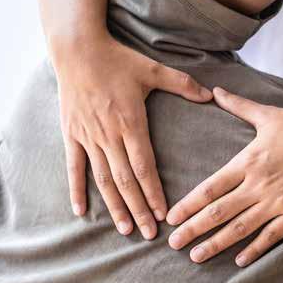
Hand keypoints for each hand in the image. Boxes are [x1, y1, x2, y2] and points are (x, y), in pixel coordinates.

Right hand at [55, 34, 211, 238]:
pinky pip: (74, 168)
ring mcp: (87, 137)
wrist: (77, 49)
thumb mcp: (153, 69)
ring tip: (124, 229)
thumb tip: (210, 95)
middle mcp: (108, 135)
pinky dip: (76, 190)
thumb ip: (182, 84)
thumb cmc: (118, 59)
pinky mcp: (71, 135)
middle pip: (125, 180)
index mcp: (131, 122)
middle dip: (138, 208)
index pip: (144, 166)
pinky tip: (80, 212)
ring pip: (101, 180)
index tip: (163, 214)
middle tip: (149, 234)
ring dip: (113, 206)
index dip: (153, 192)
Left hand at [166, 87, 282, 265]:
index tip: (171, 218)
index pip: (210, 188)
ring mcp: (278, 201)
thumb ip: (238, 105)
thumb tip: (215, 91)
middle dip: (193, 229)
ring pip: (240, 228)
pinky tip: (238, 261)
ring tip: (196, 257)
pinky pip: (271, 236)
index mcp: (248, 161)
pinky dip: (254, 249)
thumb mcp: (268, 114)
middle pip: (219, 212)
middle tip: (173, 244)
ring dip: (216, 244)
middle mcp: (259, 184)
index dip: (188, 205)